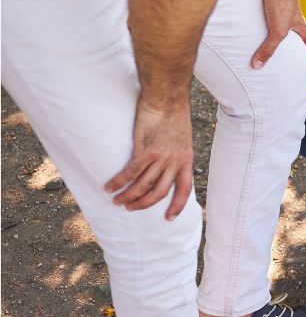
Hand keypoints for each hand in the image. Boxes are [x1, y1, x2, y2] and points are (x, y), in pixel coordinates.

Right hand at [105, 100, 195, 218]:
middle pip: (159, 192)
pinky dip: (118, 183)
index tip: (168, 218)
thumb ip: (176, 152)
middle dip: (144, 204)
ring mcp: (160, 158)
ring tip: (117, 201)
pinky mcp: (144, 151)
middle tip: (130, 208)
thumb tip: (167, 163)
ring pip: (142, 186)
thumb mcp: (183, 137)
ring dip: (128, 196)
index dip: (177, 205)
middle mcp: (175, 162)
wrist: (167, 99)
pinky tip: (109, 187)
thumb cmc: (173, 113)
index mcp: (186, 159)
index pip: (185, 189)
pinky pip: (129, 173)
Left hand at [251, 0, 305, 68]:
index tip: (299, 51)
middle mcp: (291, 14)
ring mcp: (279, 5)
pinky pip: (263, 11)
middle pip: (291, 28)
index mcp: (299, 22)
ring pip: (275, 19)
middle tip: (275, 47)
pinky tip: (247, 22)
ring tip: (257, 37)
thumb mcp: (277, 32)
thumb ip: (268, 49)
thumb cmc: (282, 3)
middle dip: (285, 37)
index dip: (305, 44)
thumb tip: (257, 66)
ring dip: (269, 27)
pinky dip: (257, 16)